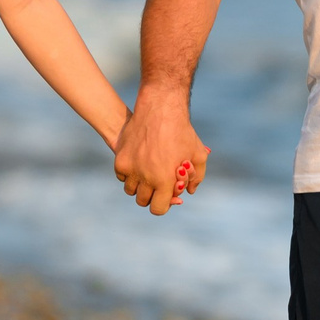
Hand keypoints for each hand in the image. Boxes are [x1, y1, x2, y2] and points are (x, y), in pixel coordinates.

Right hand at [113, 95, 209, 214]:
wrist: (160, 110)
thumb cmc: (182, 132)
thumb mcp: (198, 154)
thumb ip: (196, 177)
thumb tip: (189, 192)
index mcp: (165, 180)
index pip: (158, 209)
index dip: (163, 205)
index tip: (165, 197)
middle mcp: (146, 178)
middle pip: (143, 201)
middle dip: (151, 195)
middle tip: (157, 184)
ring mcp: (131, 169)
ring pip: (131, 190)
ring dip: (139, 185)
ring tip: (148, 172)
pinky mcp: (120, 160)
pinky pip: (122, 177)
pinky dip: (129, 174)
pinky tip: (139, 163)